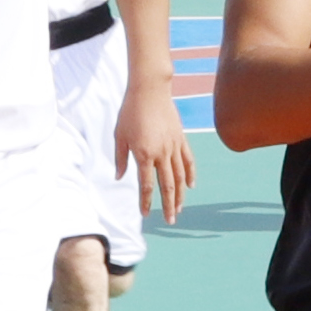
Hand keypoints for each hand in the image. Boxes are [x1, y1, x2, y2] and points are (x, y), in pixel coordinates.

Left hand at [111, 82, 195, 219]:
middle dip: (168, 205)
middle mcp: (161, 153)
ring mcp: (174, 146)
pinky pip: (188, 160)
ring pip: (180, 176)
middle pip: (167, 185)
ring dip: (180, 195)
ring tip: (179, 210)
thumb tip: (119, 178)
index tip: (145, 214)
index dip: (146, 201)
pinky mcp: (181, 139)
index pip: (147, 185)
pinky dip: (190, 174)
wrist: (149, 90)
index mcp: (144, 154)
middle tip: (170, 221)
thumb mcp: (119, 136)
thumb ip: (121, 159)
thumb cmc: (130, 112)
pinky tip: (190, 187)